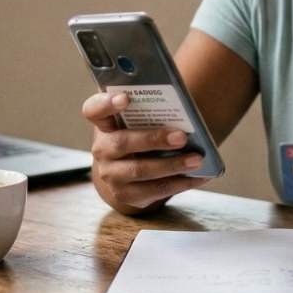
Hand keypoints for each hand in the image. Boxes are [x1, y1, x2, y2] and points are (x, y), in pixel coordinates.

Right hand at [82, 92, 208, 213]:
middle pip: (121, 142)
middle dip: (153, 139)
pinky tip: (198, 177)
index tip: (126, 98)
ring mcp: (110, 175)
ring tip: (196, 160)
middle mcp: (102, 149)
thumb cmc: (140, 136)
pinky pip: (153, 191)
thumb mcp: (140, 121)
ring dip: (171, 165)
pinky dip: (179, 183)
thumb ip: (153, 112)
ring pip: (139, 170)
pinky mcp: (124, 195)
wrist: (127, 171)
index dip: (107, 104)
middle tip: (182, 137)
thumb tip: (187, 111)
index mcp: (105, 123)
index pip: (94, 110)